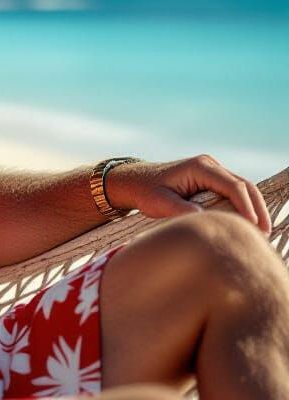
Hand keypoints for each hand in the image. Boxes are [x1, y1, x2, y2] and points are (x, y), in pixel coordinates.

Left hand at [105, 155, 270, 233]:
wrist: (136, 181)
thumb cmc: (146, 191)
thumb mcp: (158, 203)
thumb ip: (179, 209)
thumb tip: (205, 219)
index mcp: (199, 167)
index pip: (232, 185)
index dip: (246, 205)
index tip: (253, 225)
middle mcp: (210, 165)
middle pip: (245, 185)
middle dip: (257, 209)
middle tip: (264, 233)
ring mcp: (213, 172)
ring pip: (244, 189)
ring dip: (254, 209)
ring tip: (259, 233)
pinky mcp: (213, 181)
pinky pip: (234, 193)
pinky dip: (245, 208)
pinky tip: (248, 226)